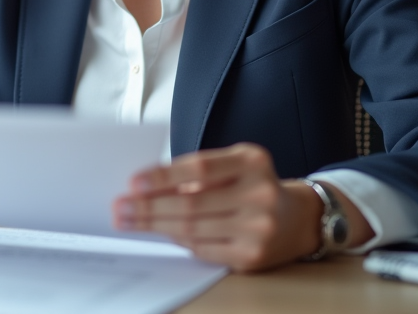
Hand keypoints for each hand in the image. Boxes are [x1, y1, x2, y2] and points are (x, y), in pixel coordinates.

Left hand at [113, 143, 369, 271]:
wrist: (297, 219)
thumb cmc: (252, 185)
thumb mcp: (233, 165)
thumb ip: (197, 172)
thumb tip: (145, 187)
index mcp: (252, 161)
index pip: (199, 167)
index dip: (163, 177)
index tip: (133, 183)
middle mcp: (259, 194)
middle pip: (191, 204)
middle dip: (148, 207)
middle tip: (120, 208)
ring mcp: (258, 229)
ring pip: (193, 229)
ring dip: (155, 226)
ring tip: (129, 222)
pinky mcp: (252, 257)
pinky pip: (203, 249)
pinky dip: (178, 241)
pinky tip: (161, 234)